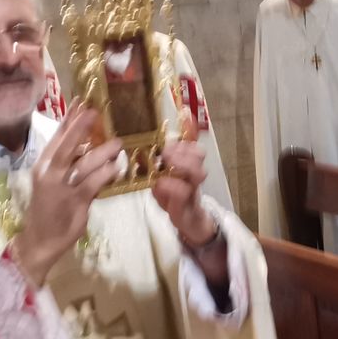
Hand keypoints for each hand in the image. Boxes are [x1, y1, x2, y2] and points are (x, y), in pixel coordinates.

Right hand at [13, 104, 120, 287]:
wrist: (41, 238)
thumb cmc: (50, 208)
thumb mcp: (56, 181)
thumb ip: (72, 164)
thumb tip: (91, 145)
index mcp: (44, 164)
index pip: (57, 138)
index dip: (69, 119)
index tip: (80, 101)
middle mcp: (49, 173)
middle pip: (66, 145)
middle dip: (80, 127)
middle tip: (95, 111)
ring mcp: (61, 187)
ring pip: (83, 164)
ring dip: (102, 152)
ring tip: (118, 143)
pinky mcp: (74, 202)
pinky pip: (93, 184)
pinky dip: (106, 174)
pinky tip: (117, 167)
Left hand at [152, 110, 215, 245]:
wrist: (189, 223)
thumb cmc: (174, 196)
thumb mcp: (164, 175)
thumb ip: (156, 161)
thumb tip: (138, 147)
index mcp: (187, 164)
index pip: (191, 142)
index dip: (190, 129)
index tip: (185, 115)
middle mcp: (193, 175)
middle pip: (199, 155)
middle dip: (184, 149)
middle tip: (167, 151)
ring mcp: (193, 191)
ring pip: (198, 173)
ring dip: (183, 165)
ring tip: (167, 164)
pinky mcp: (188, 207)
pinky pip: (184, 194)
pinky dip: (173, 187)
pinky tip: (161, 184)